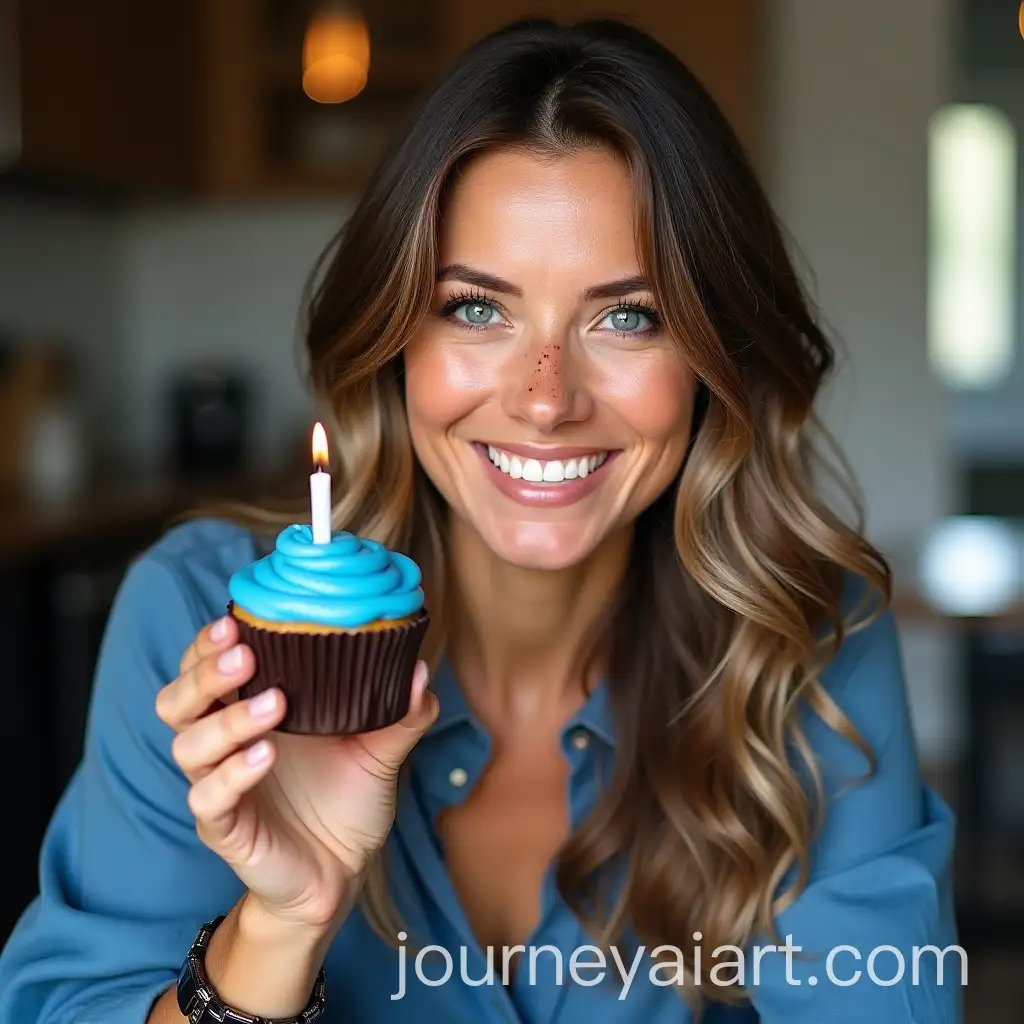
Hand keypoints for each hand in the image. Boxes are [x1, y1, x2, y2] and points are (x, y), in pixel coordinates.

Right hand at [155, 614, 437, 935]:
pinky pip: (209, 799)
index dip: (208, 645)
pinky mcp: (226, 830)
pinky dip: (233, 775)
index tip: (236, 620)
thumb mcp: (380, 752)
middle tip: (244, 654)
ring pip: (189, 747)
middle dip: (204, 674)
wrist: (341, 876)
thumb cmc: (347, 802)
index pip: (202, 670)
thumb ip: (400, 713)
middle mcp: (222, 746)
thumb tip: (420, 670)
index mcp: (248, 714)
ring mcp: (219, 788)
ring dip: (228, 720)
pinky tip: (265, 756)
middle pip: (178, 702)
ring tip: (275, 704)